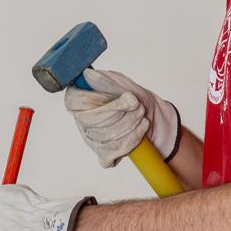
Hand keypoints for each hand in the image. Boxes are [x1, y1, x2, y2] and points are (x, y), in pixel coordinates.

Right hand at [64, 68, 180, 168]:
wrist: (158, 121)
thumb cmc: (136, 100)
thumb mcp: (124, 85)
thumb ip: (106, 81)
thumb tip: (87, 75)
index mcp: (82, 102)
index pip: (73, 102)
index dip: (95, 99)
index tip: (121, 95)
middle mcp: (83, 123)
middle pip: (90, 120)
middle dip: (119, 111)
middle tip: (137, 104)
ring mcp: (93, 141)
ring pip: (105, 135)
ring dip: (130, 122)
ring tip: (142, 114)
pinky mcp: (105, 156)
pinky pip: (114, 151)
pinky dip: (132, 139)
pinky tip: (141, 130)